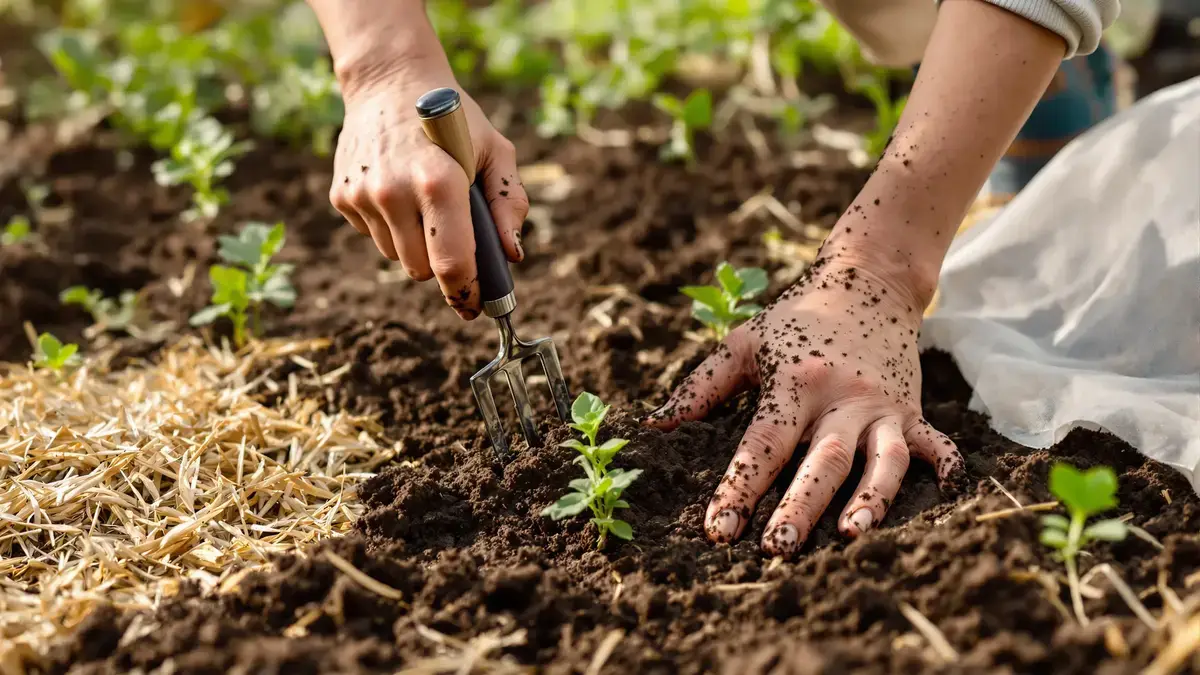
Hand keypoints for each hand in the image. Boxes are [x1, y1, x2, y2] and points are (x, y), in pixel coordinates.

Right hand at [329, 67, 528, 319]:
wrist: (391, 80)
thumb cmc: (455, 118)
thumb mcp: (495, 150)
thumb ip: (509, 204)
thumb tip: (512, 255)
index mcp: (439, 182)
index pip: (450, 264)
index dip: (465, 293)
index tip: (474, 306)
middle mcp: (394, 192)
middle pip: (421, 270)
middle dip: (442, 265)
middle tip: (455, 241)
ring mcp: (363, 195)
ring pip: (396, 257)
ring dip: (415, 245)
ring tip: (425, 204)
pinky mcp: (341, 196)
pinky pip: (374, 236)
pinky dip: (391, 226)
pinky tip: (398, 191)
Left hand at [645, 255, 964, 557]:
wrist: (868, 282)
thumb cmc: (795, 318)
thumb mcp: (743, 344)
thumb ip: (701, 387)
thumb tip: (655, 427)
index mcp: (794, 382)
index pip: (763, 444)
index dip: (739, 487)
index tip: (718, 530)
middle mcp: (841, 397)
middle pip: (822, 460)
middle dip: (800, 508)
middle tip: (778, 551)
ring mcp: (882, 405)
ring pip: (881, 459)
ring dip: (871, 499)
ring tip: (853, 534)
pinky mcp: (912, 409)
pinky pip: (933, 443)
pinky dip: (942, 468)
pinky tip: (943, 496)